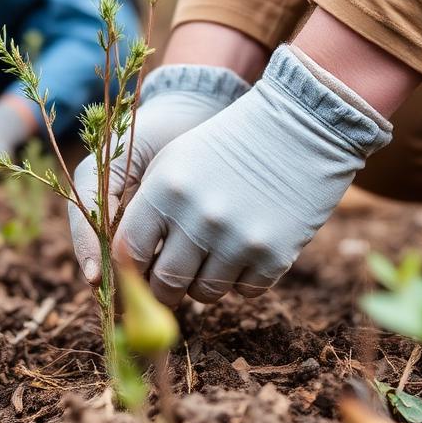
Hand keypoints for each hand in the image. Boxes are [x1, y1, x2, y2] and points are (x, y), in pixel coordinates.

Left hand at [113, 45, 392, 306]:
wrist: (298, 128)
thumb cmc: (225, 146)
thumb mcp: (173, 164)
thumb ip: (144, 211)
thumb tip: (123, 267)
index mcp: (165, 190)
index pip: (128, 253)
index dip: (126, 272)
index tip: (132, 277)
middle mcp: (198, 218)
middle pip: (164, 284)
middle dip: (162, 290)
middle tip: (168, 285)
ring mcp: (237, 239)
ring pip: (205, 294)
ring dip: (203, 285)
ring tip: (211, 259)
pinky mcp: (273, 255)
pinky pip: (244, 291)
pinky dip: (241, 280)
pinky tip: (245, 250)